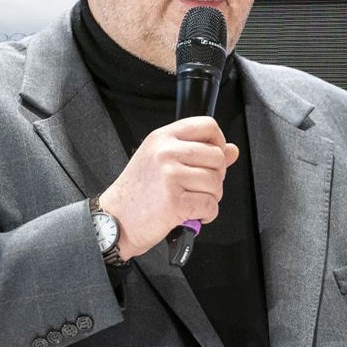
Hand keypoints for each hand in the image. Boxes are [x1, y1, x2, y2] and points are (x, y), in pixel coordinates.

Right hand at [98, 117, 239, 260]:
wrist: (114, 220)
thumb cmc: (138, 192)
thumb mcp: (162, 162)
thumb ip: (198, 152)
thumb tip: (232, 150)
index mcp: (162, 138)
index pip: (208, 125)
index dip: (218, 142)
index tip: (213, 157)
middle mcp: (165, 152)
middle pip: (218, 156)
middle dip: (216, 176)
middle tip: (198, 187)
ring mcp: (169, 175)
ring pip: (216, 183)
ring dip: (210, 198)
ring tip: (190, 200)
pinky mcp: (174, 201)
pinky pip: (210, 205)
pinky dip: (206, 214)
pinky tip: (190, 214)